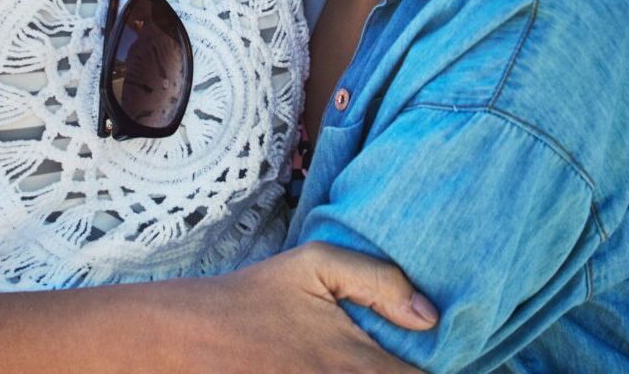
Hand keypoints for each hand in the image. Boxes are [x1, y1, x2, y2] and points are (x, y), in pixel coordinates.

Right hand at [161, 241, 436, 372]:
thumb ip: (379, 280)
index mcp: (357, 366)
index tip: (430, 352)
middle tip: (399, 356)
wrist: (190, 338)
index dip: (437, 366)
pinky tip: (346, 368)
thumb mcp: (316, 264)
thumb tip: (429, 315)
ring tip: (372, 360)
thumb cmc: (256, 296)